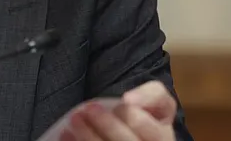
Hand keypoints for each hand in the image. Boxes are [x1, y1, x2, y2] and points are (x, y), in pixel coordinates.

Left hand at [58, 81, 176, 140]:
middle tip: (88, 108)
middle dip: (107, 125)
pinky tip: (66, 135)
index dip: (133, 116)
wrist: (135, 133)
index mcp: (164, 140)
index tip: (121, 103)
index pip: (151, 131)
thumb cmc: (148, 116)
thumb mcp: (159, 102)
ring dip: (88, 136)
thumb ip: (151, 94)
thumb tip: (128, 99)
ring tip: (74, 119)